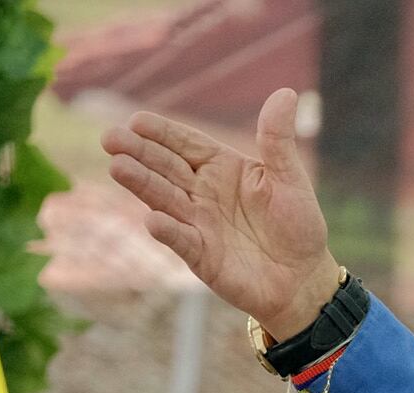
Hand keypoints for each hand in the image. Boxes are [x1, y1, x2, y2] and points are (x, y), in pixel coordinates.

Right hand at [101, 88, 342, 339]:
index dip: (162, 133)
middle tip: (111, 137)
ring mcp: (198, 223)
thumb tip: (286, 93)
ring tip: (118, 167)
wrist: (303, 278)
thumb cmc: (297, 225)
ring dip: (141, 184)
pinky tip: (152, 220)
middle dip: (138, 152)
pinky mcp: (201, 256)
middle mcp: (203, 192)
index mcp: (221, 168)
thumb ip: (278, 140)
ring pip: (164, 199)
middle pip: (165, 167)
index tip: (137, 120)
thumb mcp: (290, 178)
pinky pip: (181, 240)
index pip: (186, 144)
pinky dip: (167, 231)